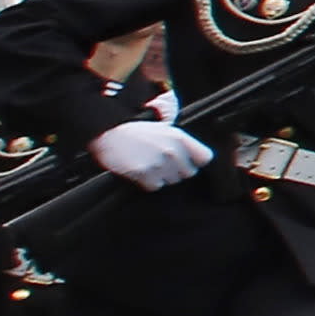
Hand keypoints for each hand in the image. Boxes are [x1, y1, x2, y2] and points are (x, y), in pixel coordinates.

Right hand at [89, 118, 212, 189]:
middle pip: (189, 173)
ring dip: (162, 177)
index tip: (189, 162)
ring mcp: (158, 162)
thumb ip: (182, 143)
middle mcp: (172, 150)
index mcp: (179, 137)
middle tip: (161, 162)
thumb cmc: (135, 131)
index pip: (205, 158)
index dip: (196, 162)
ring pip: (172, 181)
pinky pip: (155, 186)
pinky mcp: (144, 173)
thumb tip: (194, 158)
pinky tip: (140, 171)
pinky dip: (148, 182)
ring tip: (149, 164)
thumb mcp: (164, 129)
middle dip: (177, 171)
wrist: (109, 132)